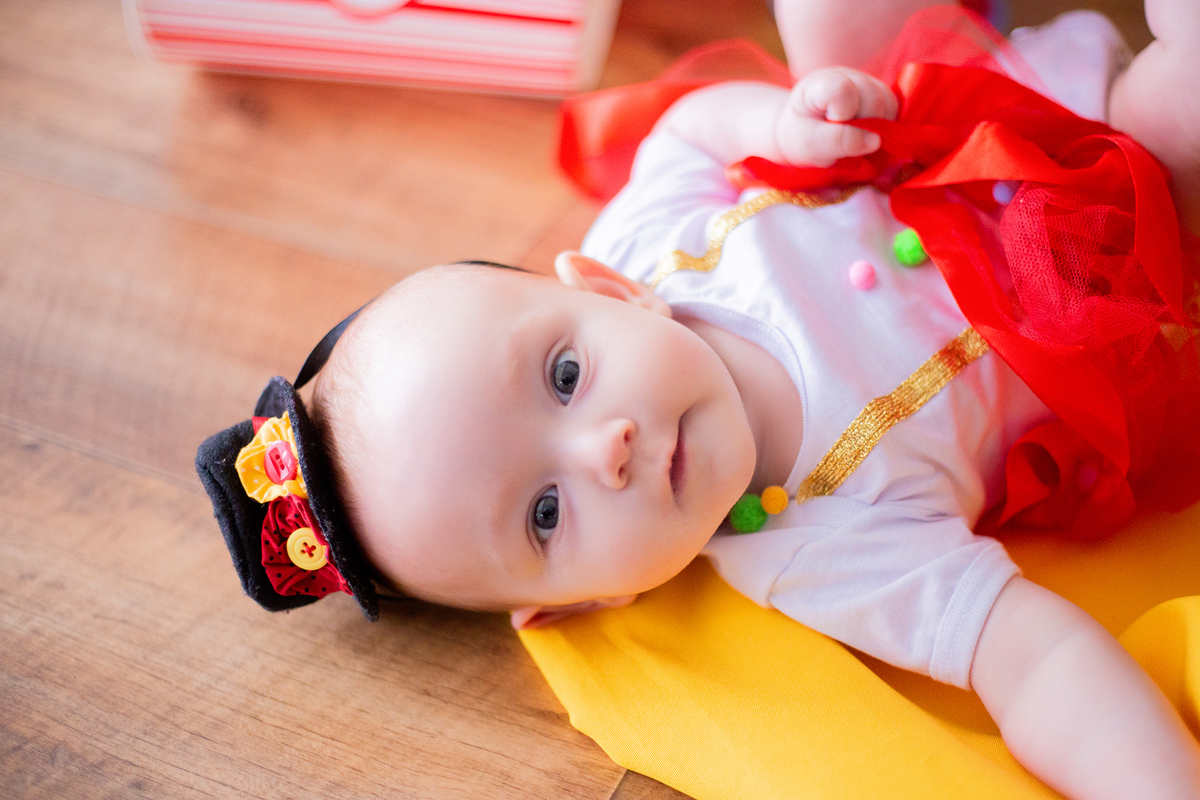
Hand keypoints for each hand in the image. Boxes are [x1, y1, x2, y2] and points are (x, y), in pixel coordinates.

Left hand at [774, 67, 897, 166]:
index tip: (830, 127)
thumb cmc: (802, 138)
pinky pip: (894, 108)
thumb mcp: (808, 144)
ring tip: (854, 137)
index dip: (842, 115)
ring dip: (877, 127)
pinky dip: (885, 125)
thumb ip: (837, 141)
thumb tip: (875, 140)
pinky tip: (866, 133)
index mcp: (821, 83)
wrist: (804, 134)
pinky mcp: (879, 92)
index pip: (842, 90)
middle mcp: (846, 75)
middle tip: (844, 138)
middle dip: (863, 125)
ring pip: (888, 102)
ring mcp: (865, 81)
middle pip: (872, 97)